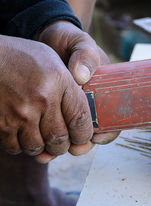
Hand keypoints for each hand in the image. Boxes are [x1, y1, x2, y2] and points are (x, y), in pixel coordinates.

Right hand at [0, 35, 93, 162]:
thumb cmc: (22, 57)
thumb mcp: (53, 61)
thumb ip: (73, 82)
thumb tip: (86, 103)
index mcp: (59, 81)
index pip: (80, 119)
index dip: (84, 134)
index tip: (82, 137)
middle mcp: (41, 99)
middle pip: (60, 139)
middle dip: (63, 145)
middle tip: (62, 142)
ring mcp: (19, 113)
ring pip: (38, 147)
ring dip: (42, 148)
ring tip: (43, 139)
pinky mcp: (0, 124)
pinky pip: (16, 147)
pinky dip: (21, 146)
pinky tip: (23, 135)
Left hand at [37, 21, 118, 148]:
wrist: (46, 39)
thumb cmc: (69, 41)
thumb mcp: (81, 43)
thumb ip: (85, 55)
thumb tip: (82, 76)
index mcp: (107, 90)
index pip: (116, 117)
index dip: (109, 131)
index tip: (97, 137)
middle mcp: (93, 102)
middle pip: (95, 131)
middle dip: (86, 144)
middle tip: (76, 148)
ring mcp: (73, 107)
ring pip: (74, 135)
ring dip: (67, 146)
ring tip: (55, 150)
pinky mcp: (55, 109)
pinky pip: (56, 129)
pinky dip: (50, 140)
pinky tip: (43, 145)